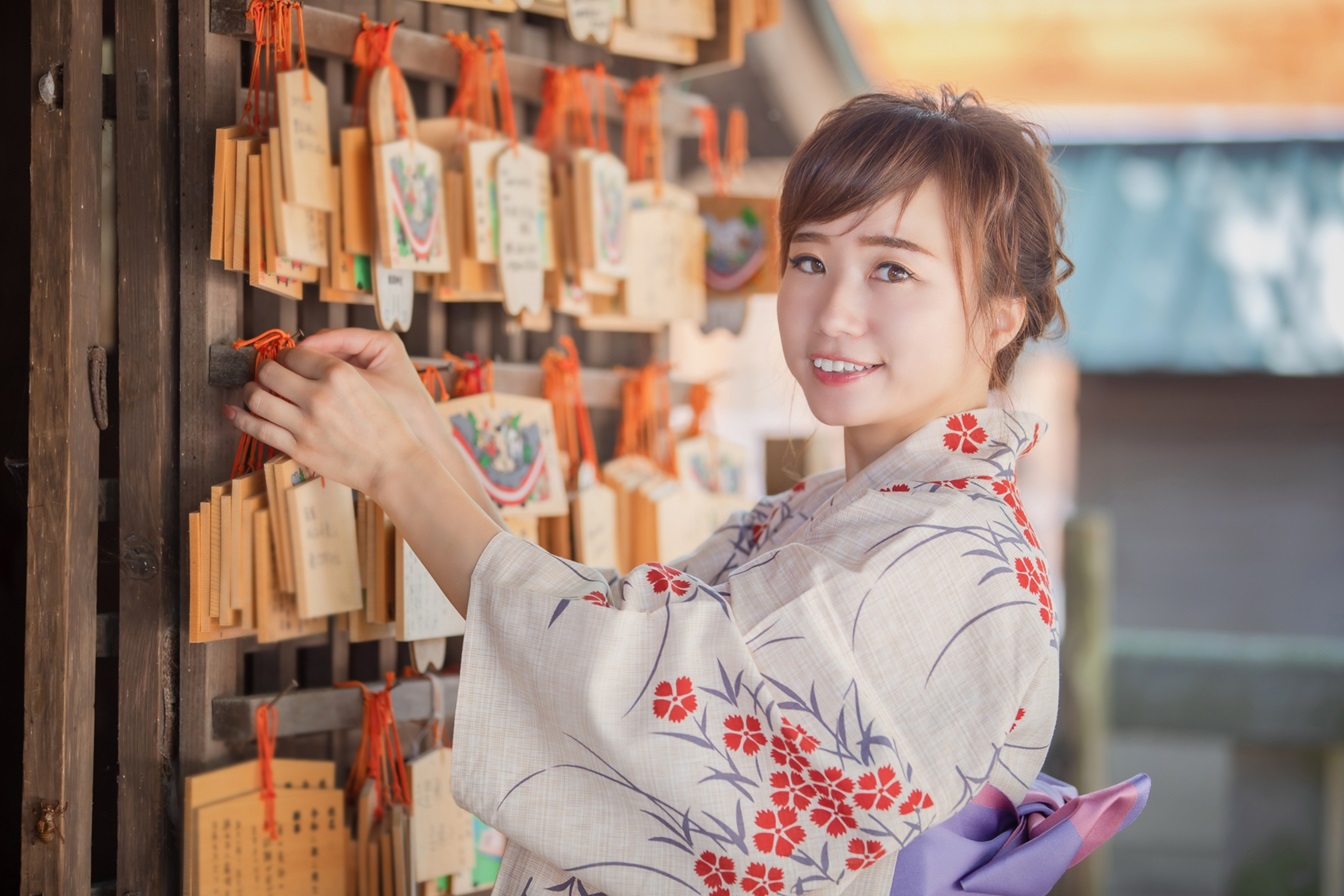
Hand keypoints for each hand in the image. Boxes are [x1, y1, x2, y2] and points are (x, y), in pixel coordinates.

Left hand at [224, 346, 424, 496]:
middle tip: (268, 374)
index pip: (294, 354)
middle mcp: (318, 396)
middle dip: (266, 370)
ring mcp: (305, 424)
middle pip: (270, 371)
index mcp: (339, 374)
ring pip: (257, 398)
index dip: (286, 355)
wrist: (394, 464)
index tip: (285, 361)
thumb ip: (335, 373)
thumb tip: (302, 363)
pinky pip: (257, 429)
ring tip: (253, 391)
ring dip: (250, 391)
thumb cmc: (387, 427)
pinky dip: (240, 418)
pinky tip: (234, 412)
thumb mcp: (368, 386)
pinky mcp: (298, 448)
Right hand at [298, 328, 442, 444]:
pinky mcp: (362, 383)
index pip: (336, 336)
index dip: (310, 347)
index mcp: (381, 342)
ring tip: (289, 386)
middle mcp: (374, 350)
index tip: (289, 358)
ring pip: (327, 366)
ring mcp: (367, 366)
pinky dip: (318, 387)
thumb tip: (297, 359)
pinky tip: (303, 396)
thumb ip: (335, 373)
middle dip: (306, 361)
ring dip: (309, 375)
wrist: (419, 440)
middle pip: (328, 349)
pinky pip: (333, 380)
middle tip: (283, 372)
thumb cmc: (404, 412)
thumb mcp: (367, 388)